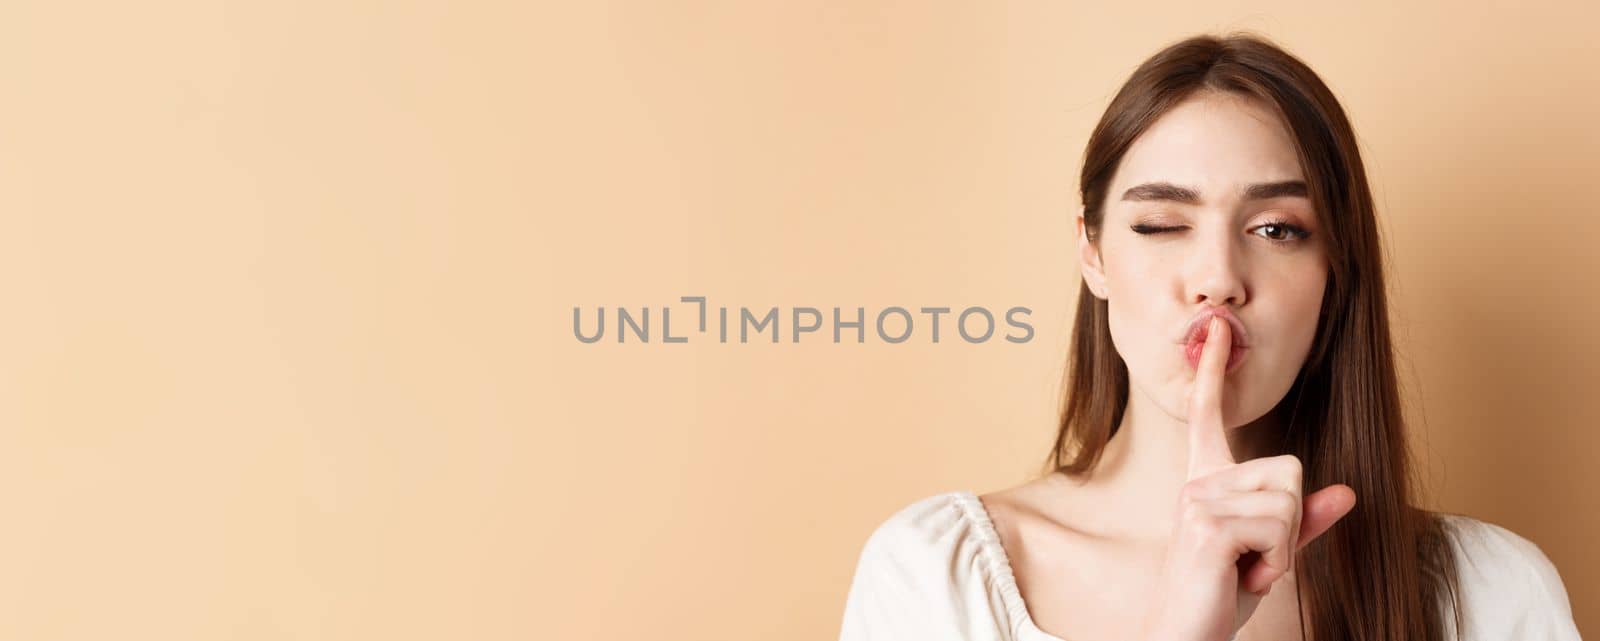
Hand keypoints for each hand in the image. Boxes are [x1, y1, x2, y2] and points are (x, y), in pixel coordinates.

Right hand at [1139, 316, 1356, 640]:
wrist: (1185, 637)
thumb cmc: (1218, 597)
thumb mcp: (1270, 556)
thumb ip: (1305, 523)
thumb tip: (1348, 493)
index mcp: (1206, 483)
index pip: (1210, 419)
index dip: (1215, 373)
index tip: (1219, 331)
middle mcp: (1198, 484)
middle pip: (1290, 470)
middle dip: (1292, 523)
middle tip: (1255, 559)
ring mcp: (1199, 501)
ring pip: (1290, 501)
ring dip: (1285, 548)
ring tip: (1246, 569)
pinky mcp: (1209, 526)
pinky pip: (1281, 528)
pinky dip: (1277, 563)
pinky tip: (1244, 577)